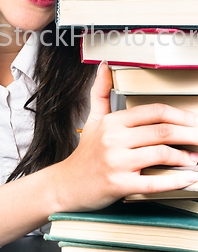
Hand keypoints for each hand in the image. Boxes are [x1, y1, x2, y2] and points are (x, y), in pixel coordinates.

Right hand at [55, 61, 197, 211]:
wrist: (67, 185)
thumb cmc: (85, 153)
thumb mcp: (92, 119)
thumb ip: (101, 92)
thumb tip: (105, 66)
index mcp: (112, 122)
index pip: (153, 112)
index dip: (178, 115)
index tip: (193, 120)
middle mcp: (113, 139)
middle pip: (161, 132)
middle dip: (188, 135)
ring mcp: (116, 162)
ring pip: (161, 154)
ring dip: (184, 157)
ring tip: (194, 159)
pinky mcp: (119, 185)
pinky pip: (154, 182)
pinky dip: (174, 181)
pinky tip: (186, 178)